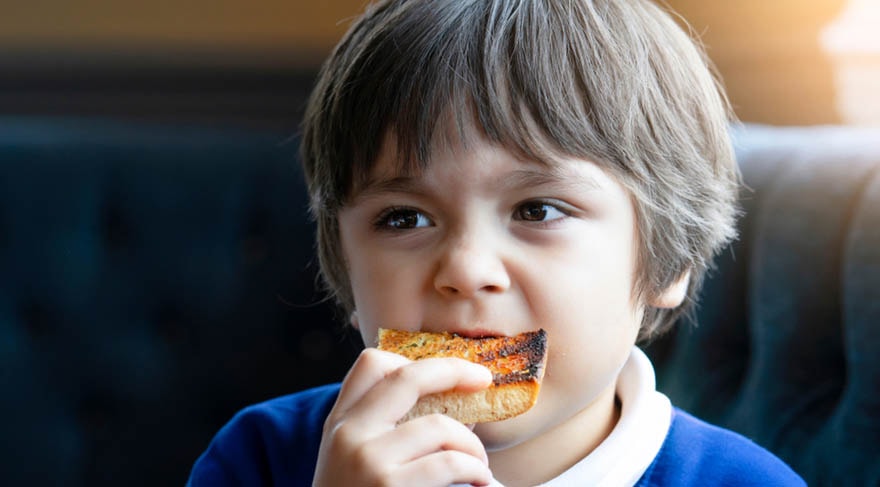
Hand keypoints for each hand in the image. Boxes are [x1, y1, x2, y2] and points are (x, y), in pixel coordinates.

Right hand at [312, 348, 493, 486]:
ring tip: (478, 464)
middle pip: (409, 377)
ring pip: (440, 426)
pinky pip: (449, 464)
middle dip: (455, 370)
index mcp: (339, 422)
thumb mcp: (349, 460)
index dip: (413, 361)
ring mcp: (368, 460)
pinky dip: (474, 470)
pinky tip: (478, 480)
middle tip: (482, 379)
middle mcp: (349, 434)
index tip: (445, 373)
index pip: (371, 364)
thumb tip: (446, 399)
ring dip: (472, 446)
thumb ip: (379, 428)